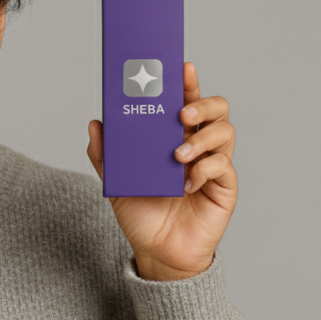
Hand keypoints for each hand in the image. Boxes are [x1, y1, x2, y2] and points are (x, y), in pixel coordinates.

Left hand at [86, 62, 237, 280]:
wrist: (157, 252)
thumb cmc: (142, 213)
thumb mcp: (116, 181)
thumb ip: (105, 154)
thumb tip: (96, 123)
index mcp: (175, 137)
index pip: (186, 101)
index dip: (187, 82)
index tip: (181, 67)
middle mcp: (199, 146)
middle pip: (216, 110)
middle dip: (202, 103)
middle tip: (182, 113)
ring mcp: (214, 165)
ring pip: (225, 133)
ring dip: (201, 139)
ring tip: (178, 155)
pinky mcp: (223, 187)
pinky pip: (223, 167)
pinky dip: (204, 169)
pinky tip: (186, 182)